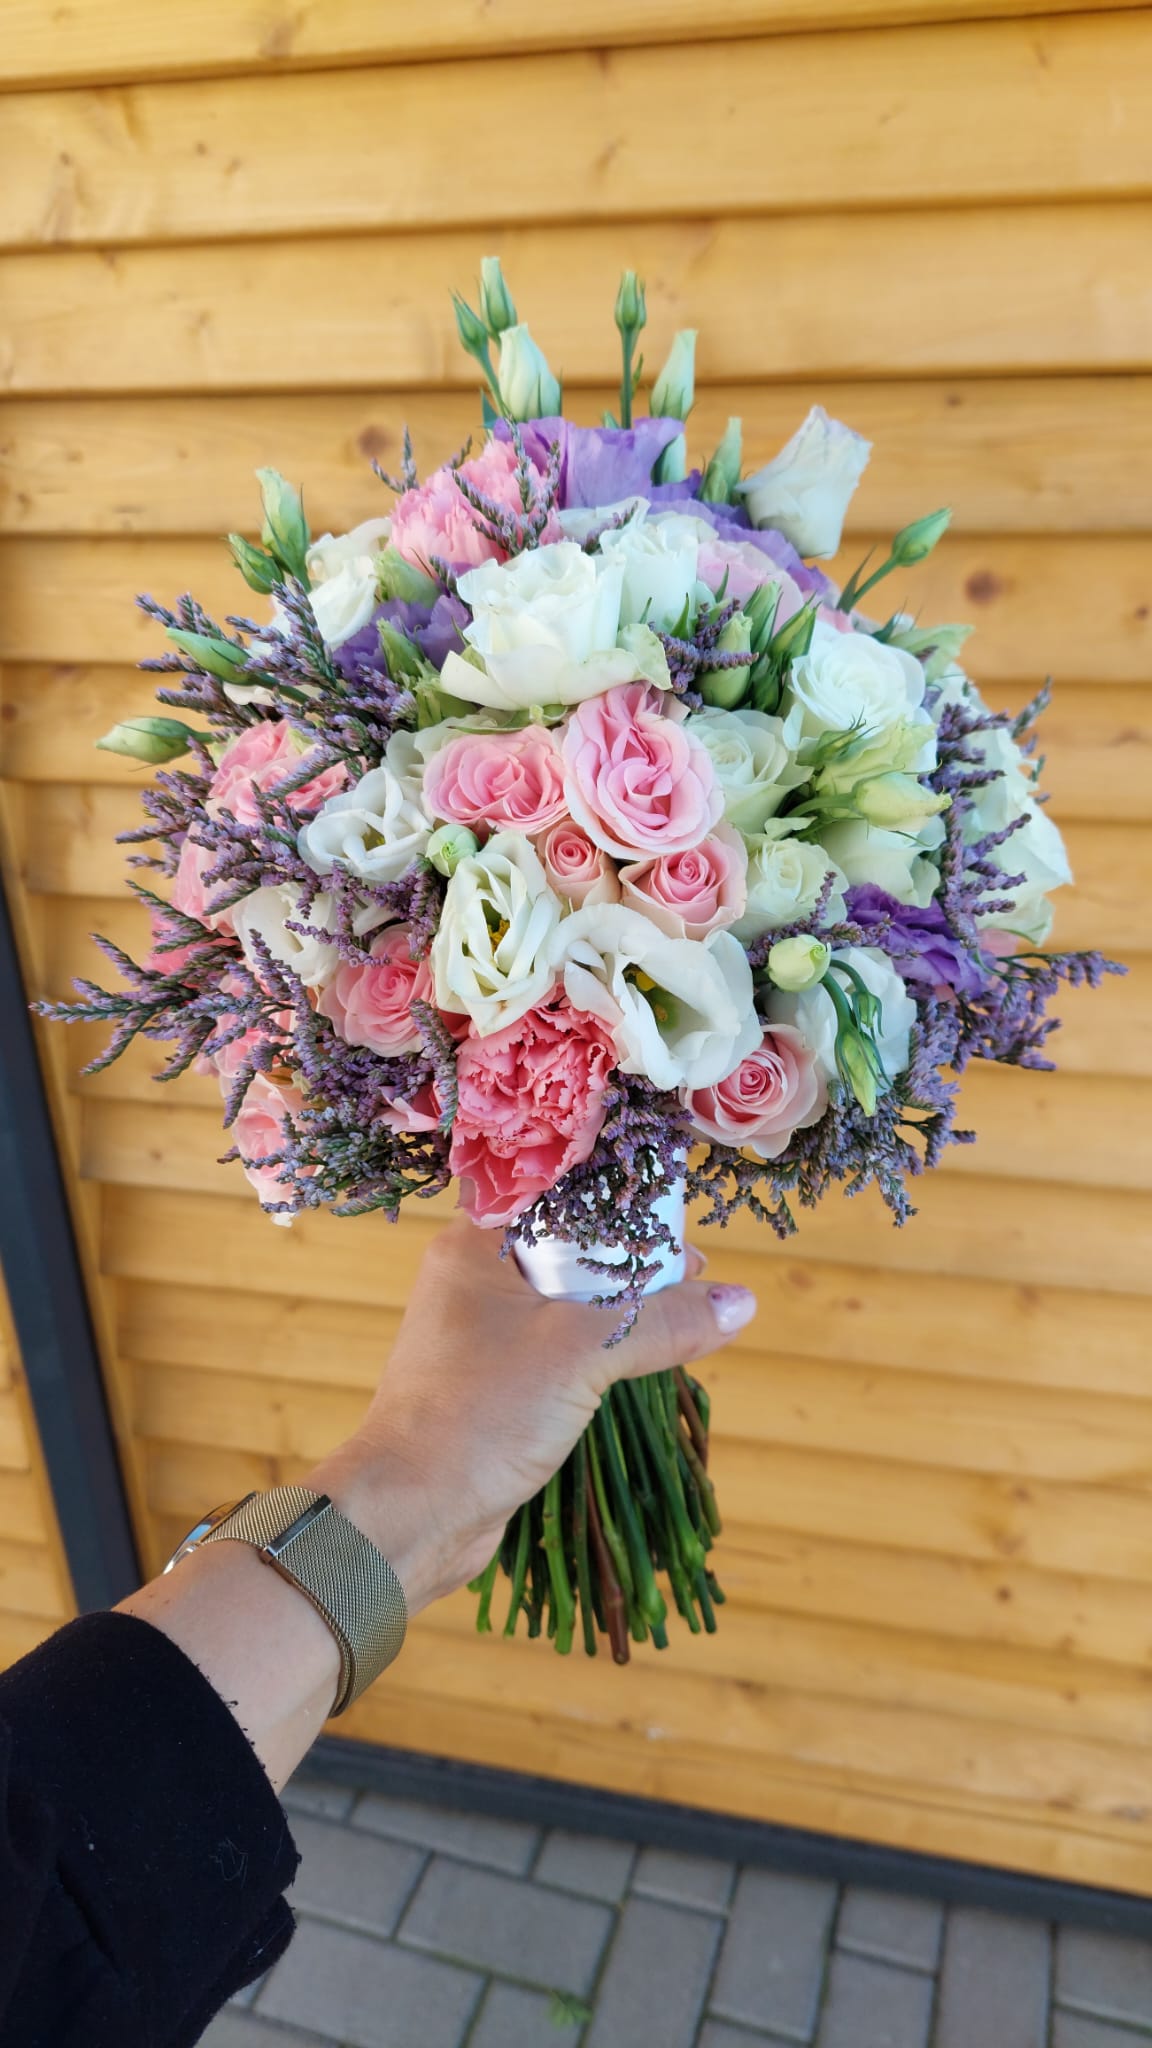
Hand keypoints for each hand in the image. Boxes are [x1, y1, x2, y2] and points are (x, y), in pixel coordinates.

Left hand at [307, 1220, 755, 1613]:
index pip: (557, 1197)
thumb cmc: (480, 1414)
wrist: (410, 1514)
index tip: (676, 1225)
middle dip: (631, 1263)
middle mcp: (473, 1280)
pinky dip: (599, 1351)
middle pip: (569, 1249)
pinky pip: (558, 1349)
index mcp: (474, 1246)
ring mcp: (482, 1335)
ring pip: (567, 1304)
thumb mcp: (581, 1354)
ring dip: (620, 1311)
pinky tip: (641, 1361)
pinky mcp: (495, 1384)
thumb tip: (740, 1303)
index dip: (619, 1204)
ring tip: (681, 1318)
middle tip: (693, 1275)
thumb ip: (662, 1322)